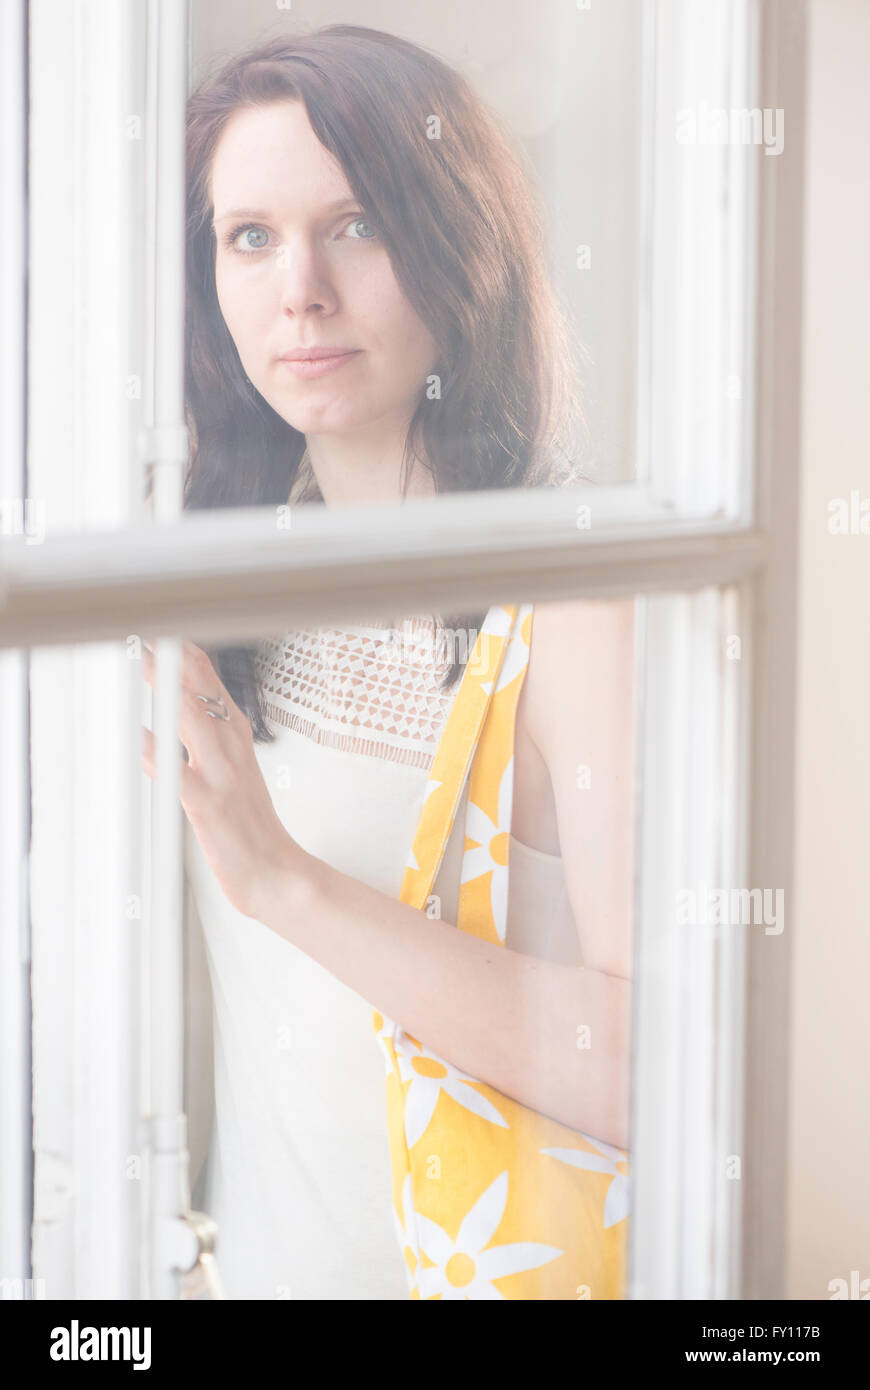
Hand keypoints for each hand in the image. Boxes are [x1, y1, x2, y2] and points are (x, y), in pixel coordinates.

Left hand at [140, 637, 303, 922]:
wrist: (277, 872)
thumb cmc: (250, 822)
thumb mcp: (234, 765)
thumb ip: (208, 731)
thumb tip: (182, 700)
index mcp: (236, 733)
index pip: (205, 676)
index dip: (177, 647)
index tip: (150, 622)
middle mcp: (230, 745)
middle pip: (197, 685)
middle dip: (165, 654)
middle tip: (136, 628)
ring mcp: (220, 773)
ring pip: (190, 717)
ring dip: (162, 687)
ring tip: (137, 661)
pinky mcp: (208, 805)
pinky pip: (176, 772)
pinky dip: (154, 751)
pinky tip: (137, 737)